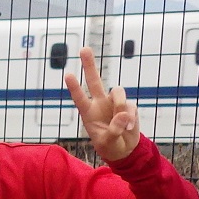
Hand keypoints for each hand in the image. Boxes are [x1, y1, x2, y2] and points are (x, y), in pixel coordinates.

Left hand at [66, 46, 140, 162]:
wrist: (125, 149)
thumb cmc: (109, 146)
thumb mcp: (108, 143)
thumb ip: (114, 129)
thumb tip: (123, 113)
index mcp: (88, 113)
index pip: (80, 98)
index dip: (74, 87)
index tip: (68, 74)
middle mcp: (100, 103)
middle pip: (95, 80)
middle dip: (90, 65)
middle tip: (84, 48)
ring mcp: (114, 103)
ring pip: (118, 92)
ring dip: (121, 106)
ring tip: (122, 124)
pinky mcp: (128, 105)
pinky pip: (131, 105)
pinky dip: (131, 117)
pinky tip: (129, 127)